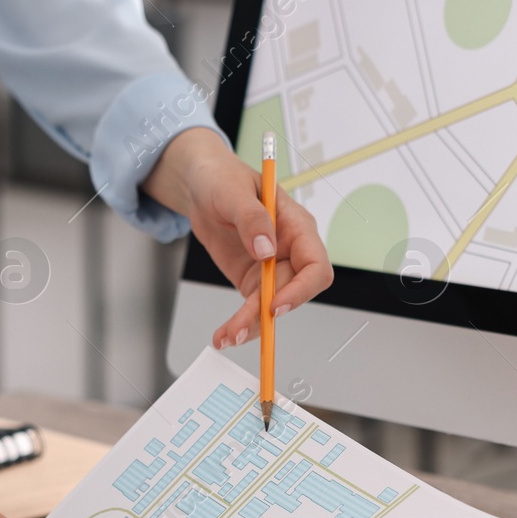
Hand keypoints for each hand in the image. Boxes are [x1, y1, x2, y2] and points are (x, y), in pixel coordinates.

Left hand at [142, 128, 332, 348]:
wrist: (201, 187)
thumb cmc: (223, 179)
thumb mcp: (233, 191)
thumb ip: (251, 218)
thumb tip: (265, 249)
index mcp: (296, 226)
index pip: (315, 265)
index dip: (301, 289)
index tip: (276, 304)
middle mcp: (289, 251)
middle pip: (290, 293)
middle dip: (265, 314)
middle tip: (238, 328)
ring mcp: (271, 269)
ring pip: (271, 307)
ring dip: (251, 326)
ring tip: (225, 338)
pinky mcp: (253, 281)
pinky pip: (253, 308)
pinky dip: (240, 324)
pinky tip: (224, 335)